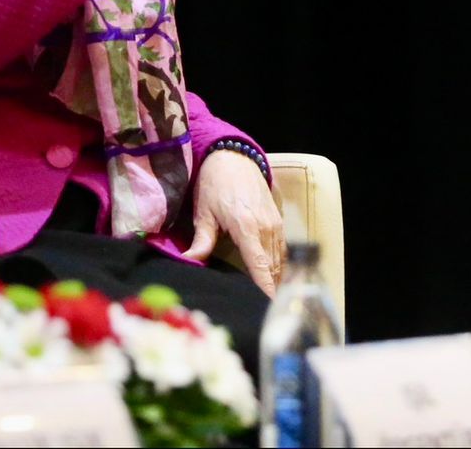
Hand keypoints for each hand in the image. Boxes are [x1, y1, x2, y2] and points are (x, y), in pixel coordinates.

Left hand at [184, 149, 284, 295]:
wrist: (234, 157)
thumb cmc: (214, 184)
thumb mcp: (203, 212)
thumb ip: (201, 240)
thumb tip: (189, 263)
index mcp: (247, 227)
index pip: (259, 265)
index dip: (265, 288)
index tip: (268, 308)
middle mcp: (266, 227)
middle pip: (272, 267)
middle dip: (270, 291)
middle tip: (262, 314)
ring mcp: (275, 223)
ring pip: (279, 260)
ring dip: (275, 280)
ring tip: (268, 303)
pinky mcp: (278, 220)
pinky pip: (281, 250)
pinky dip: (277, 266)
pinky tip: (271, 279)